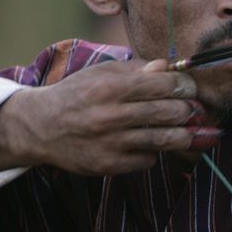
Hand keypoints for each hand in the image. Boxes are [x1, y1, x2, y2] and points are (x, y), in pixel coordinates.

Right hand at [0, 58, 218, 175]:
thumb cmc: (76, 94)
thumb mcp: (101, 73)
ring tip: (185, 129)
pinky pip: (148, 160)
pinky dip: (154, 152)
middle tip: (192, 108)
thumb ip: (137, 69)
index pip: (162, 84)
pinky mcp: (108, 165)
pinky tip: (150, 143)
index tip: (189, 88)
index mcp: (110, 87)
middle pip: (168, 112)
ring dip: (183, 134)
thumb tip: (169, 67)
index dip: (183, 85)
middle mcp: (110, 115)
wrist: (39, 127)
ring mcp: (109, 143)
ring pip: (164, 140)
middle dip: (188, 109)